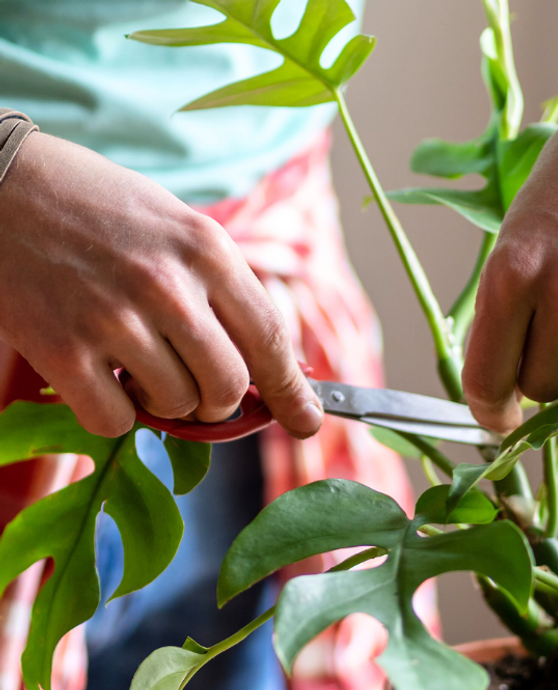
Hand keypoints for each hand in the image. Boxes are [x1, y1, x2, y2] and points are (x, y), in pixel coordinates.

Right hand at [0, 132, 322, 438]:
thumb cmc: (100, 207)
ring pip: (175, 406)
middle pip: (227, 386)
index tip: (307, 420)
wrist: (4, 181)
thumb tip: (265, 364)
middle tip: (198, 388)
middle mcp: (169, 286)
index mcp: (208, 251)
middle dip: (220, 402)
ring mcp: (113, 319)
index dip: (292, 390)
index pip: (270, 338)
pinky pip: (113, 420)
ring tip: (138, 363)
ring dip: (164, 402)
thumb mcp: (180, 228)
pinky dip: (115, 414)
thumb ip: (223, 289)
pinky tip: (103, 378)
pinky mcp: (59, 348)